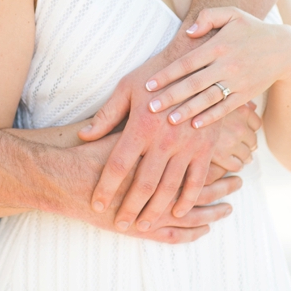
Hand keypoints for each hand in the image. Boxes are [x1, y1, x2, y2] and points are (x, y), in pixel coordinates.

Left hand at [77, 66, 261, 232]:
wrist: (196, 64)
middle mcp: (165, 139)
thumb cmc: (156, 76)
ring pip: (170, 187)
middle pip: (144, 184)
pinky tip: (177, 211)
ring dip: (156, 210)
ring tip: (143, 226)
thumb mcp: (126, 88)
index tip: (97, 204)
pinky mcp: (206, 147)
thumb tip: (83, 136)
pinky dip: (188, 199)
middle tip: (120, 225)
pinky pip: (197, 179)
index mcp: (142, 126)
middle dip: (130, 208)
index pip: (119, 165)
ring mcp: (188, 145)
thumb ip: (106, 116)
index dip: (106, 188)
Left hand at [144, 7, 290, 128]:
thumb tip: (189, 32)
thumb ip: (208, 17)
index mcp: (218, 46)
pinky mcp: (246, 95)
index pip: (187, 62)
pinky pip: (225, 108)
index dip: (166, 74)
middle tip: (150, 108)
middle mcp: (226, 65)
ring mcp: (237, 82)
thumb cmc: (252, 29)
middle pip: (193, 84)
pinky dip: (211, 118)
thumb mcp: (232, 13)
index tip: (148, 84)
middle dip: (170, 96)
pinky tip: (195, 125)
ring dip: (188, 111)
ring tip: (169, 121)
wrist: (286, 49)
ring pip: (208, 99)